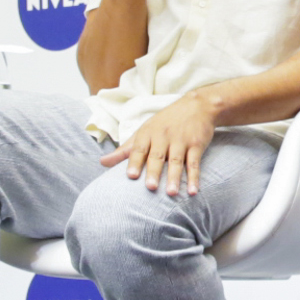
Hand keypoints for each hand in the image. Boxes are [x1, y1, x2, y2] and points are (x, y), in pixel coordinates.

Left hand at [101, 92, 217, 195]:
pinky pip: (194, 163)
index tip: (131, 176)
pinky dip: (194, 177)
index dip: (135, 162)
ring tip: (171, 193)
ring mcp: (181, 140)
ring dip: (174, 177)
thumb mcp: (145, 130)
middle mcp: (164, 136)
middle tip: (150, 187)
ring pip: (177, 161)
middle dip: (154, 172)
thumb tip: (102, 162)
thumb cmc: (166, 122)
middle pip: (158, 156)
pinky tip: (192, 190)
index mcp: (148, 133)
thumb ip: (125, 149)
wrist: (197, 105)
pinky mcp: (197, 144)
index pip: (139, 149)